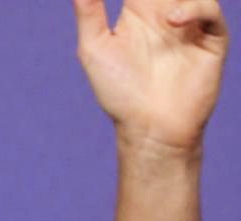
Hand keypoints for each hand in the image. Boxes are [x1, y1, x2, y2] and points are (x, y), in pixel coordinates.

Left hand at [72, 0, 229, 153]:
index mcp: (139, 8)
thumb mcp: (95, 49)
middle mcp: (167, 10)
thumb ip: (89, 11)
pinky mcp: (211, 37)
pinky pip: (209, 10)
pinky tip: (173, 19)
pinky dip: (194, 8)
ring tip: (161, 10)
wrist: (149, 127)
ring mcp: (190, 22)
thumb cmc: (119, 92)